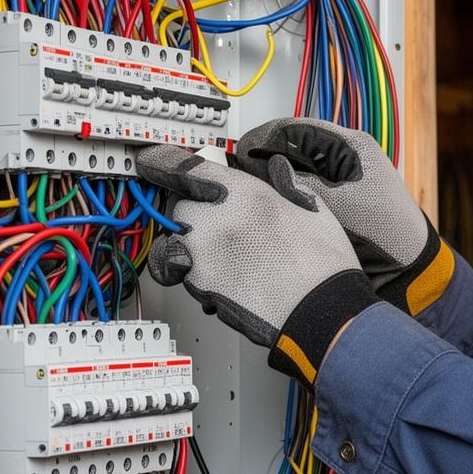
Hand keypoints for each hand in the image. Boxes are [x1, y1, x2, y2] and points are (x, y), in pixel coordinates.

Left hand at [136, 145, 377, 386]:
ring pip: (175, 244)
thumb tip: (279, 171)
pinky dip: (198, 277)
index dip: (162, 163)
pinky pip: (185, 276)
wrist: (321, 312)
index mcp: (244, 194)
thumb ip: (288, 186)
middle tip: (218, 226)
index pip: (185, 168)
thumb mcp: (313, 209)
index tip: (151, 162)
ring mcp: (205, 255)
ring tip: (225, 259)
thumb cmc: (321, 266)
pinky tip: (227, 280)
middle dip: (192, 216)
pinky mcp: (202, 286)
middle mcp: (217, 220)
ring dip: (190, 248)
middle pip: (178, 209)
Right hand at [235, 118, 454, 315]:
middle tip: (241, 174)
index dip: (266, 137)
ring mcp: (334, 181)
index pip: (297, 127)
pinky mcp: (329, 203)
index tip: (243, 152)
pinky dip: (282, 197)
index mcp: (351, 146)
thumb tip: (266, 169)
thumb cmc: (390, 232)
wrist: (405, 268)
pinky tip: (269, 206)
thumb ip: (302, 184)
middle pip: (291, 148)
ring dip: (272, 179)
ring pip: (291, 171)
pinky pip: (297, 193)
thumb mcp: (341, 203)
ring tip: (252, 191)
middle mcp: (341, 159)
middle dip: (265, 160)